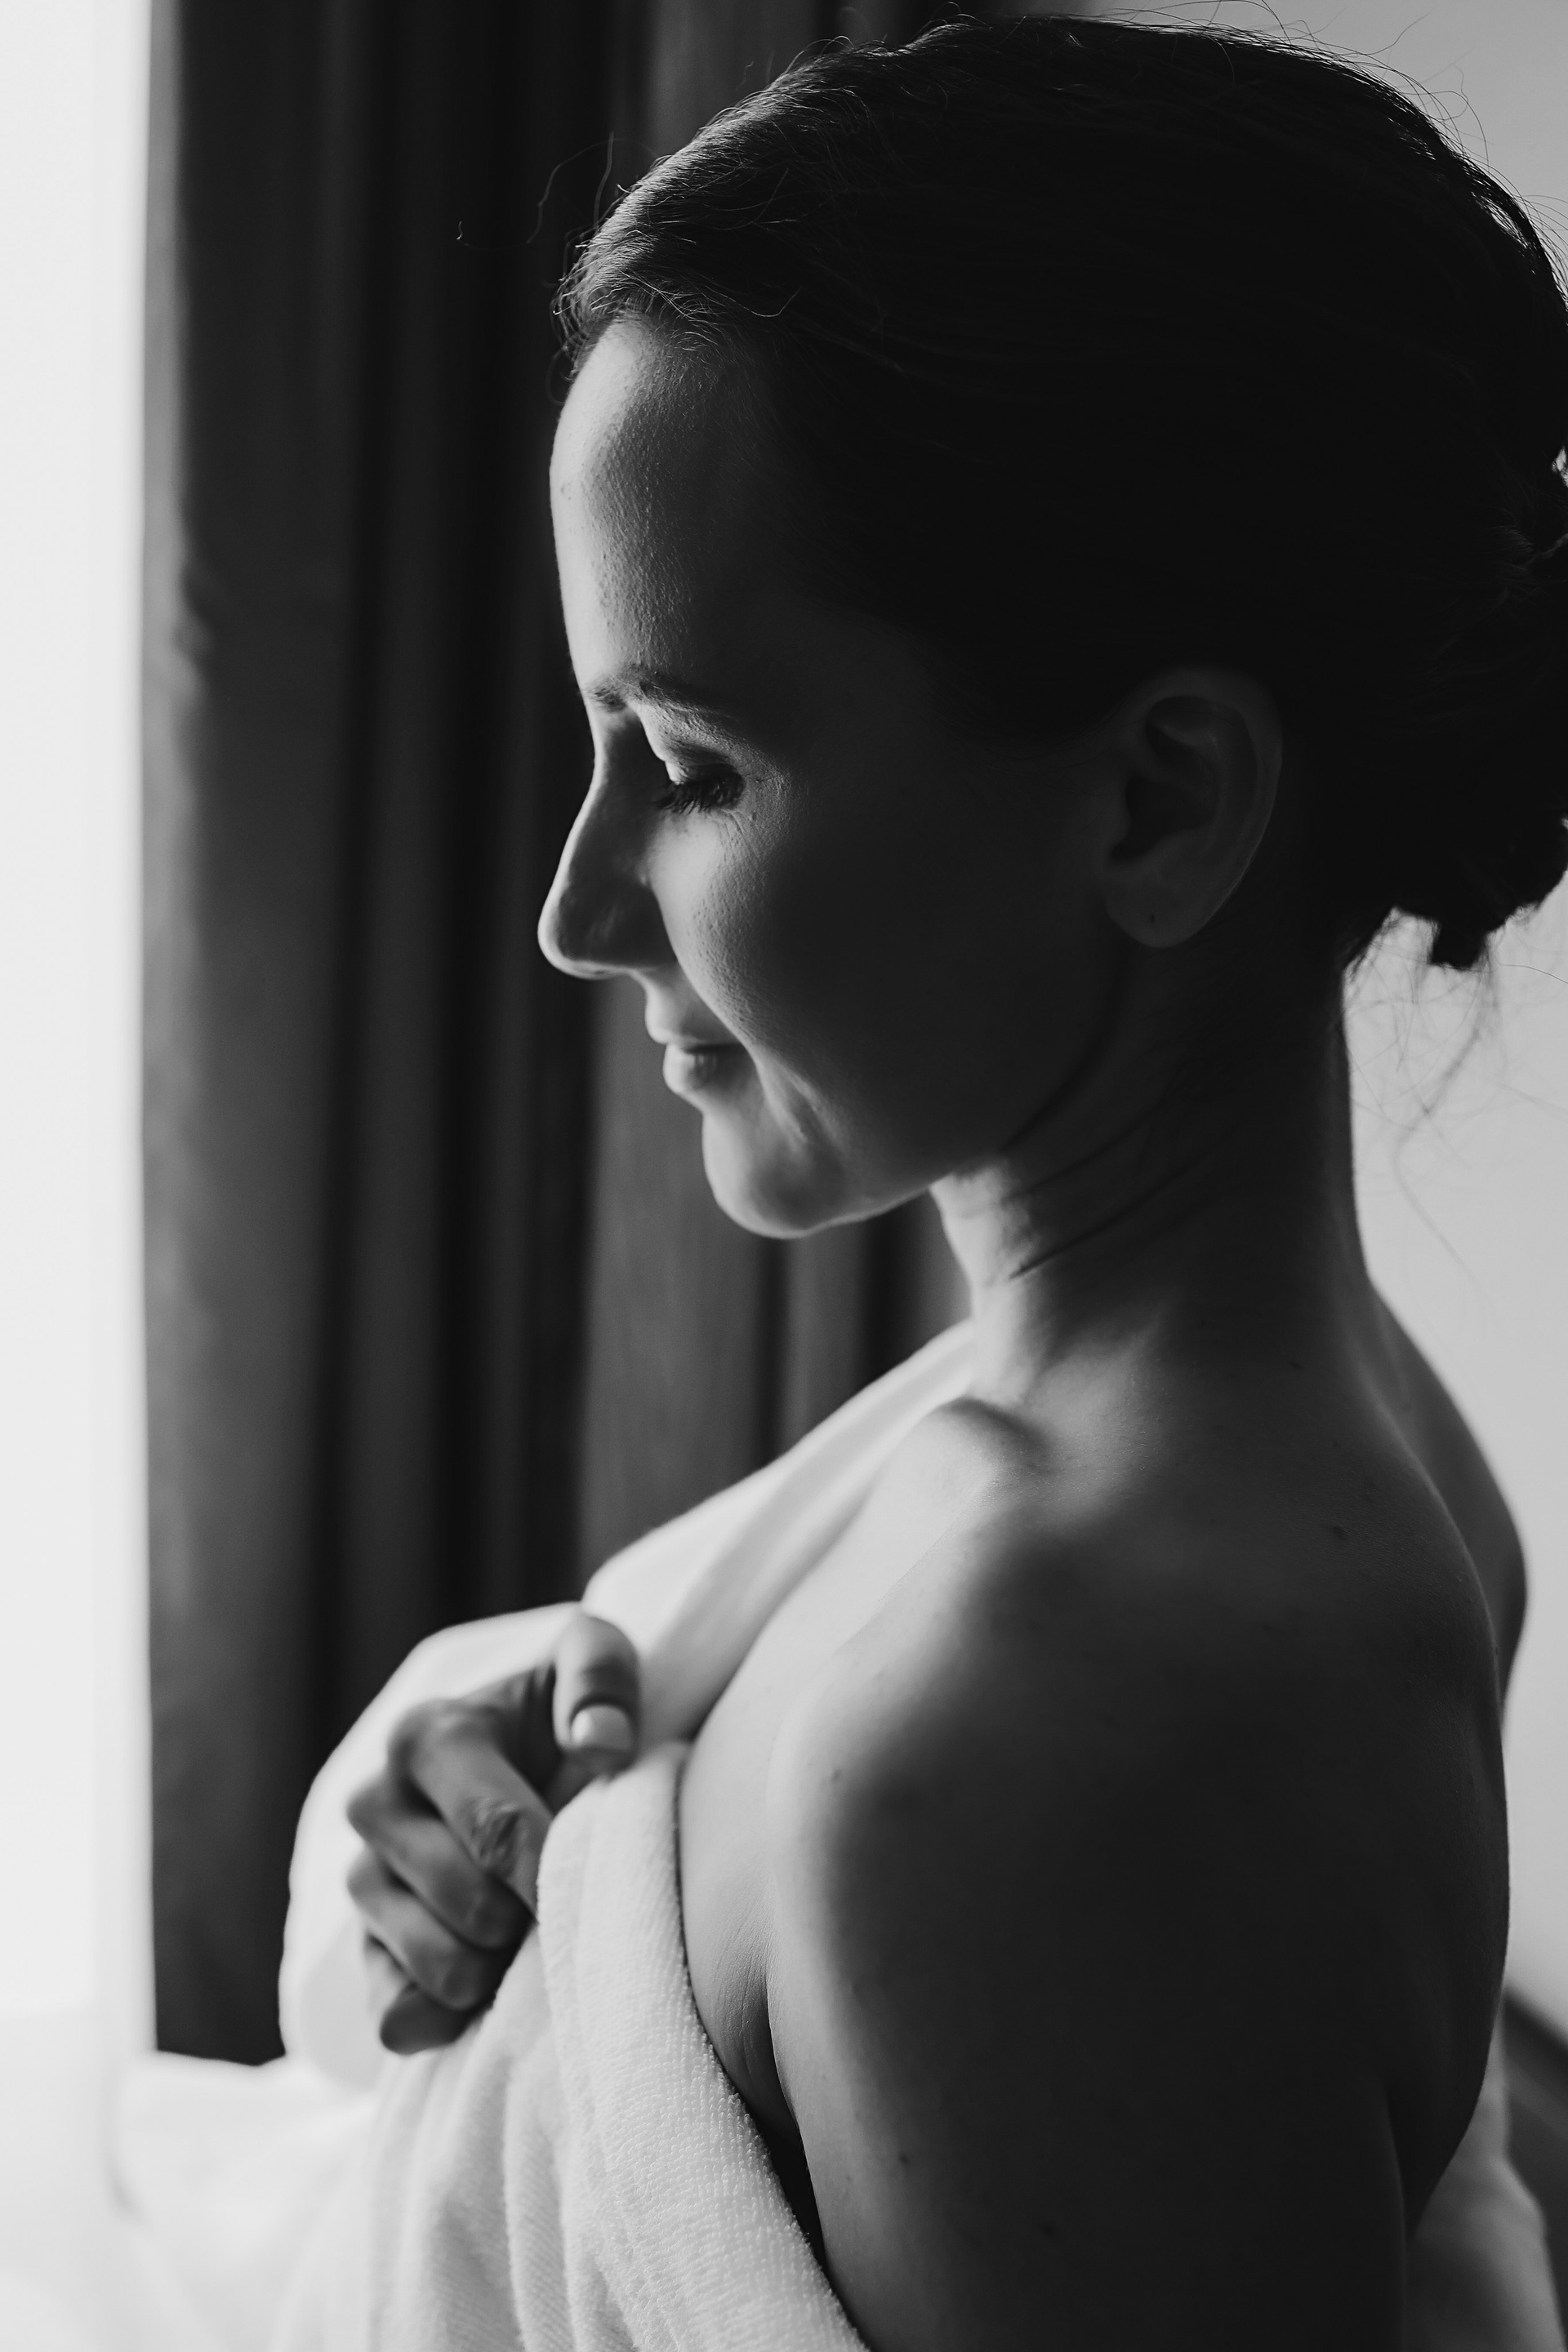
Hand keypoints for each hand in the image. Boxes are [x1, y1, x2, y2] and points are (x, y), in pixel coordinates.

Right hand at [346, 1611, 639, 2053]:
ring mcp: (362, 1882)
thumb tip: (601, 1744)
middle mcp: (376, 1806)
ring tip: (531, 1925)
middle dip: (534, 1915)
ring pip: (440, 1970)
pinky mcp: (360, 1949)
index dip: (553, 1872)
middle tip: (564, 1893)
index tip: (597, 1883)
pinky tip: (493, 1980)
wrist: (518, 1755)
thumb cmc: (560, 1709)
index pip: (497, 1830)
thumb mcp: (588, 1660)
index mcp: (426, 1736)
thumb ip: (602, 1679)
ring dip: (504, 1967)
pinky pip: (397, 2018)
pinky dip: (454, 2018)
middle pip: (472, 1907)